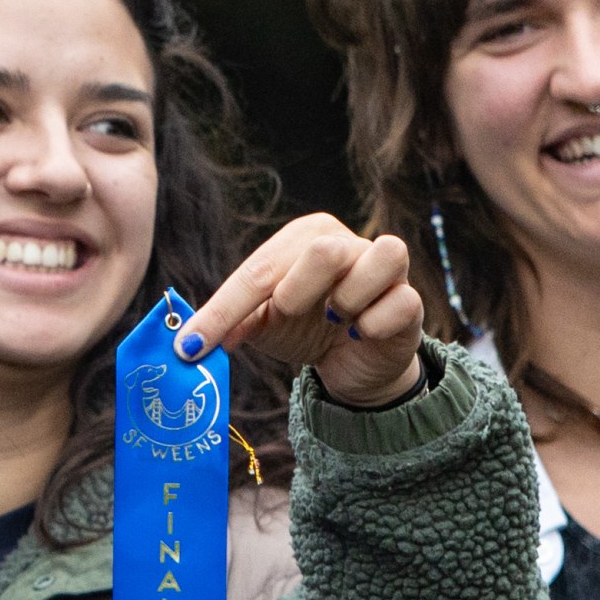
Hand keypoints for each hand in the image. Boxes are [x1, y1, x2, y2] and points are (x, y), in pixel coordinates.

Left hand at [175, 213, 426, 409]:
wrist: (354, 361)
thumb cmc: (305, 329)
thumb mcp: (264, 325)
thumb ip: (232, 324)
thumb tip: (190, 344)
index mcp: (304, 237)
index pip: (259, 271)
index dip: (223, 312)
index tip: (191, 348)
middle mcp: (347, 241)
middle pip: (324, 250)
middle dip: (297, 292)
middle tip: (290, 314)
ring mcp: (385, 267)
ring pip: (378, 258)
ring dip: (346, 302)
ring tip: (335, 321)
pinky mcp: (410, 299)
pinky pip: (400, 303)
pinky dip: (374, 325)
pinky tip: (360, 335)